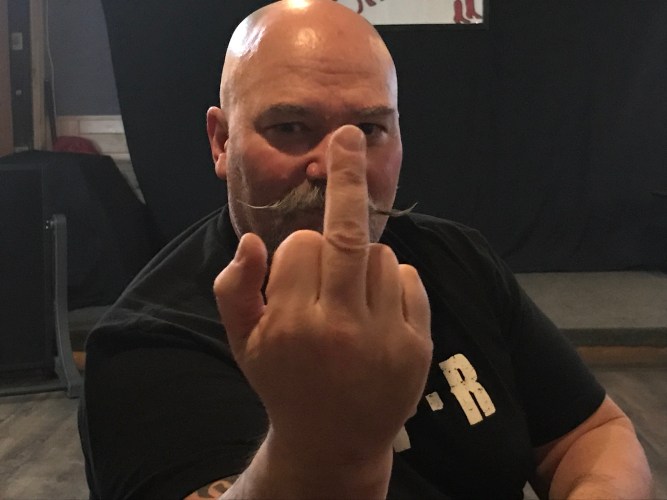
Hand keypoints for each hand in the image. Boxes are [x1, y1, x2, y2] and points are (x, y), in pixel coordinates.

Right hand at [214, 125, 431, 464]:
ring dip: (361, 259)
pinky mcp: (418, 346)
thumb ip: (234, 289)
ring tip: (348, 298)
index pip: (300, 247)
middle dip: (346, 175)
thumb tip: (252, 240)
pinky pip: (407, 279)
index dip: (298, 249)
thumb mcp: (242, 343)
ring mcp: (384, 338)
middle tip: (349, 134)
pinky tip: (375, 311)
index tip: (296, 268)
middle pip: (346, 234)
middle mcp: (338, 329)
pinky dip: (391, 281)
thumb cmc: (283, 383)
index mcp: (289, 325)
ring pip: (378, 255)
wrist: (334, 442)